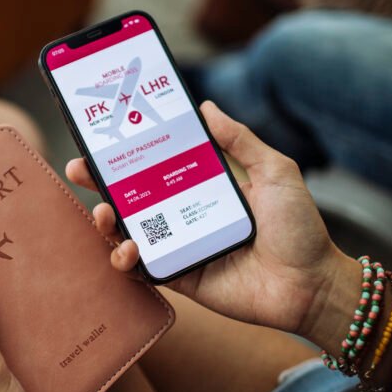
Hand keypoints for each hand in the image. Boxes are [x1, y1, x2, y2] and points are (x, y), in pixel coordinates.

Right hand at [66, 100, 358, 342]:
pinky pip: (144, 268)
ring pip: (128, 231)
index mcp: (203, 185)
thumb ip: (240, 140)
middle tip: (78, 168)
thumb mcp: (275, 171)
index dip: (127, 152)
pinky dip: (127, 259)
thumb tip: (206, 106)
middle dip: (99, 182)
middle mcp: (186, 213)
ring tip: (102, 212)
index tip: (102, 136)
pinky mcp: (181, 277)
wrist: (312, 284)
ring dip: (105, 221)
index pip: (156, 163)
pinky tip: (128, 249)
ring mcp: (180, 246)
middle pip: (131, 195)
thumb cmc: (300, 227)